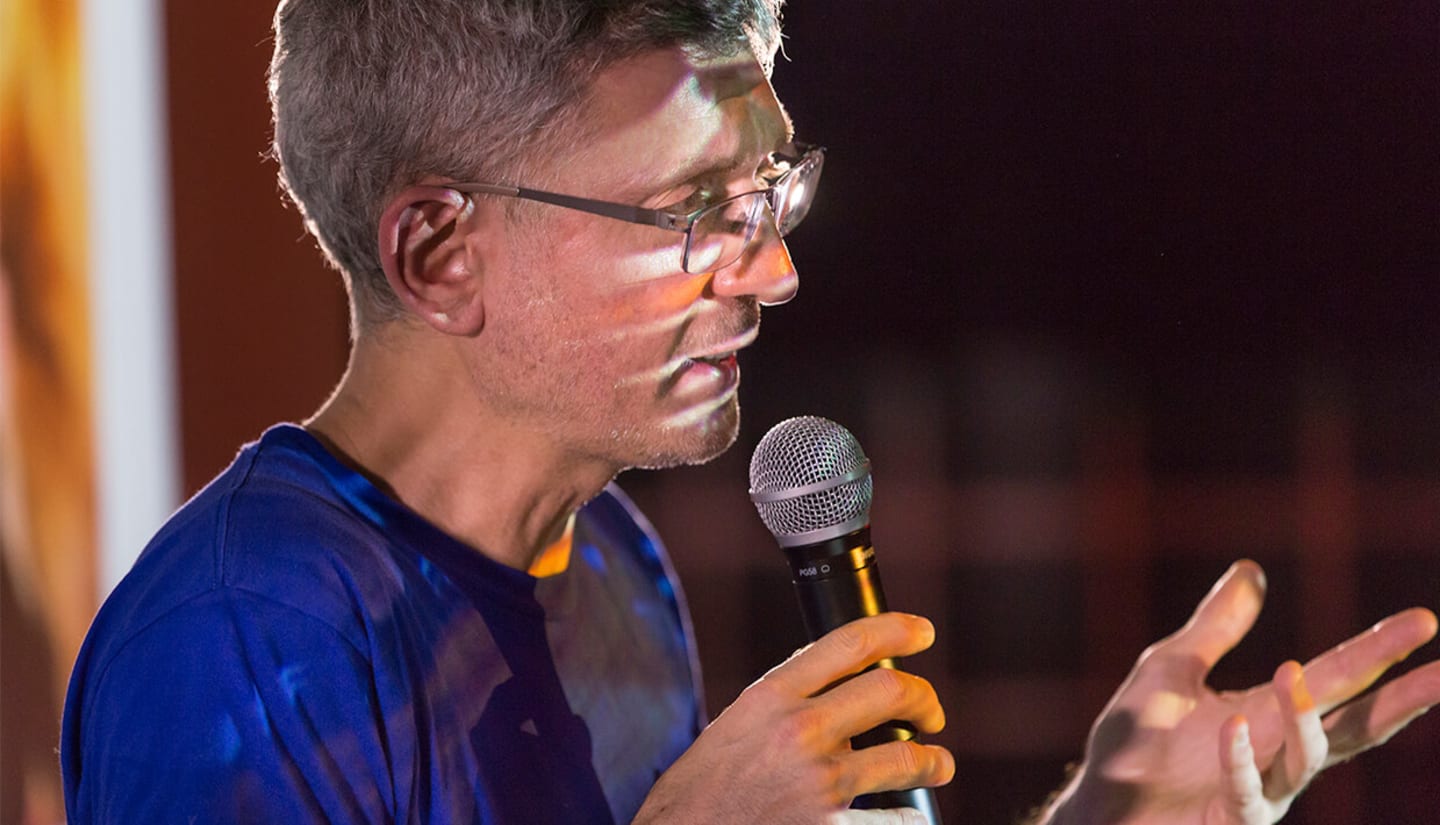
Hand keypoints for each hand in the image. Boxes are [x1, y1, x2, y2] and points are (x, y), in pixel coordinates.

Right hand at [634, 613, 953, 824]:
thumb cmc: (703, 788)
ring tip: (938, 763)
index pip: (849, 643)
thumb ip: (785, 698)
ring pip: (905, 755)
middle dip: (923, 698)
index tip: (922, 632)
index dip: (897, 629)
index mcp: (772, 696)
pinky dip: (906, 812)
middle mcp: (799, 730)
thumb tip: (835, 676)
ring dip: (932, 759)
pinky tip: (907, 811)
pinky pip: (894, 815)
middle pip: (890, 690)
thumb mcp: (736, 723)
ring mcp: (819, 781)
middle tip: (930, 713)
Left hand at [1043, 560, 1439, 824]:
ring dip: (1302, 716)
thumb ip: (1216, 627)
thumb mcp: (1174, 669)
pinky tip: (1232, 724)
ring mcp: (1261, 791)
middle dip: (1402, 700)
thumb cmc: (1137, 741)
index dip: (1382, 652)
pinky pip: (1244, 790)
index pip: (1339, 678)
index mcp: (1272, 714)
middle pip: (1355, 727)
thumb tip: (1251, 569)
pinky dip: (1239, 758)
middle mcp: (1278, 754)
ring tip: (1291, 671)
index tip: (1426, 620)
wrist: (1101, 801)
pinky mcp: (1231, 819)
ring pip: (1306, 758)